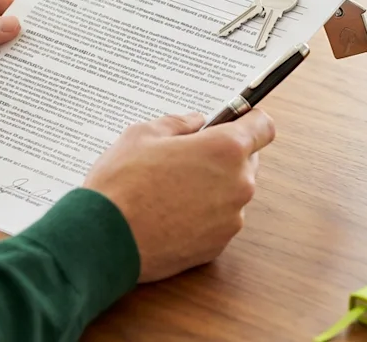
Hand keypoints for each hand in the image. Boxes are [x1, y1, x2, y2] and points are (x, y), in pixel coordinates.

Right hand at [82, 109, 274, 282]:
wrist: (104, 238)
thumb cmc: (122, 183)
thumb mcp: (142, 134)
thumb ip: (178, 123)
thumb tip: (195, 122)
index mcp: (225, 149)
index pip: (263, 127)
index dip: (250, 121)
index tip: (235, 121)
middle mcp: (238, 184)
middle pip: (247, 161)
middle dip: (223, 156)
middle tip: (187, 156)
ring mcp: (230, 219)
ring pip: (231, 193)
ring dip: (211, 187)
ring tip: (170, 188)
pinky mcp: (218, 246)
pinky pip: (218, 221)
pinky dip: (201, 215)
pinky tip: (169, 213)